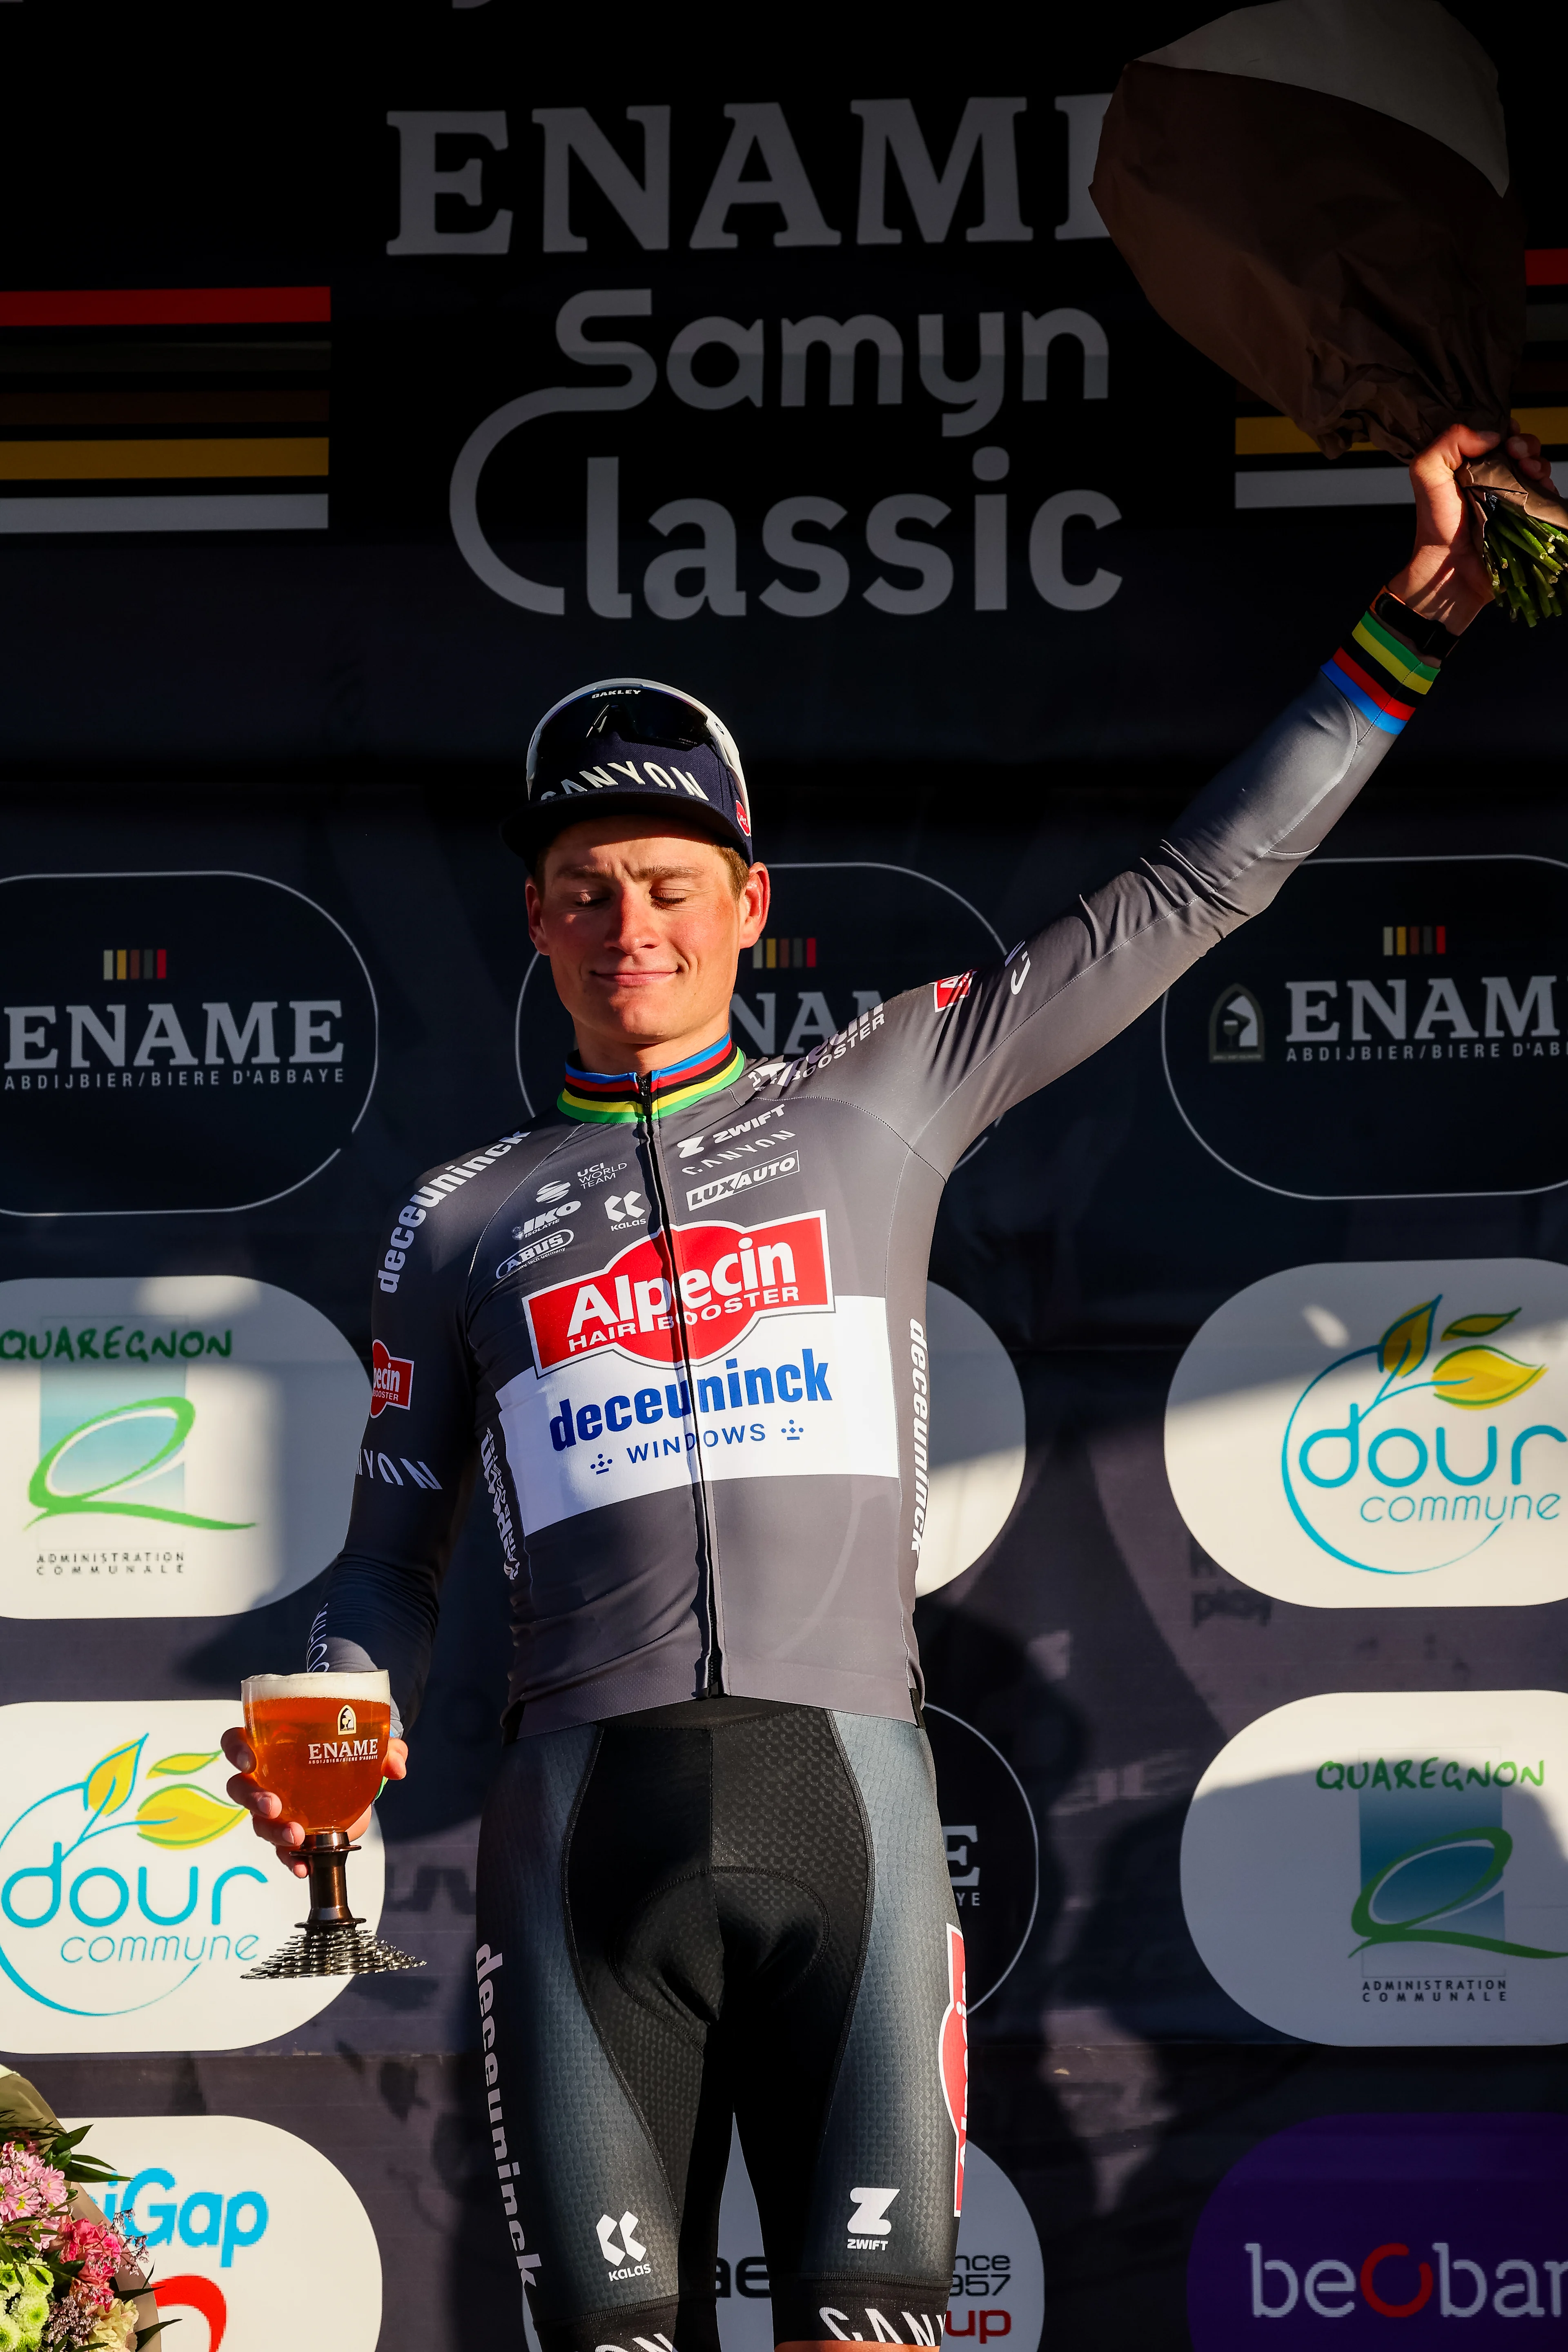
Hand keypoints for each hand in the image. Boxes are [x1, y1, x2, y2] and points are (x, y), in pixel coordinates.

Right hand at [222, 1724, 408, 1878]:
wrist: (358, 1788)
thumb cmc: (348, 1755)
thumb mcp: (369, 1746)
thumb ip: (385, 1750)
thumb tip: (395, 1764)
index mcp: (273, 1746)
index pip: (238, 1742)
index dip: (237, 1749)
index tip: (250, 1760)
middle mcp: (266, 1778)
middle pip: (241, 1787)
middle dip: (252, 1798)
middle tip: (273, 1805)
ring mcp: (274, 1809)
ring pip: (259, 1822)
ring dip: (274, 1831)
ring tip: (296, 1837)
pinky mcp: (290, 1834)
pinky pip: (282, 1851)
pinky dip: (292, 1861)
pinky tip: (303, 1867)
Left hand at [1388, 424, 1557, 634]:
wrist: (1450, 567)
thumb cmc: (1437, 525)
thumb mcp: (1427, 474)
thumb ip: (1448, 442)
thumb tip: (1490, 435)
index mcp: (1470, 467)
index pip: (1496, 439)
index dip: (1506, 432)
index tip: (1506, 435)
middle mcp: (1492, 481)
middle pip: (1521, 450)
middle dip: (1525, 445)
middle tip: (1517, 452)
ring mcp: (1511, 500)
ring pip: (1537, 469)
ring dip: (1538, 461)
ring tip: (1529, 469)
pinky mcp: (1526, 518)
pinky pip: (1546, 495)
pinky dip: (1547, 484)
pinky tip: (1540, 484)